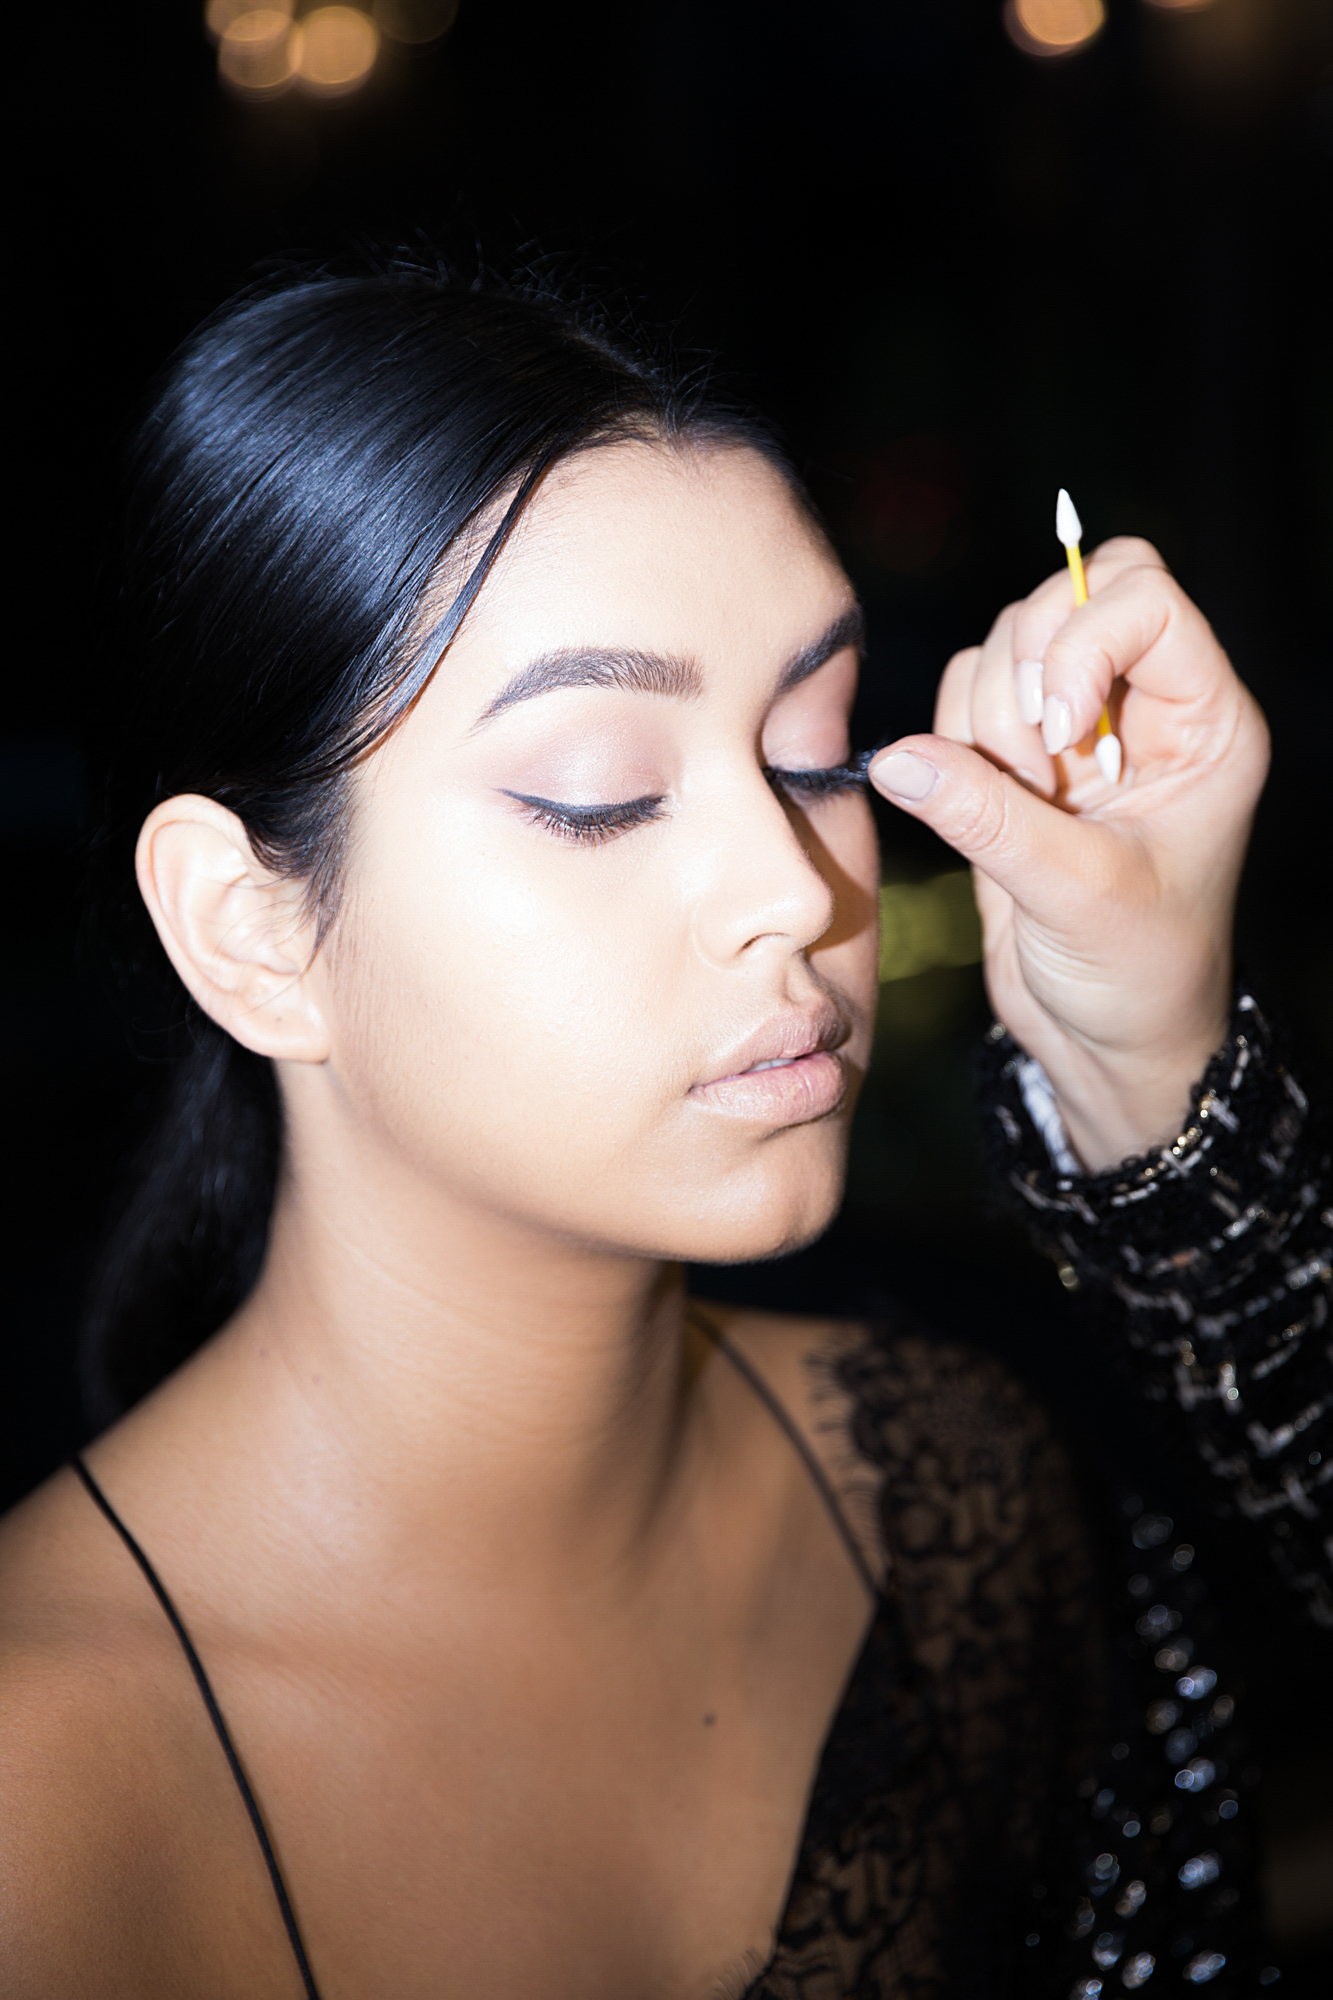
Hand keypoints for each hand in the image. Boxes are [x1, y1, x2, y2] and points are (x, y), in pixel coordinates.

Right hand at [867, 538, 1269, 1171]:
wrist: (1110, 1039)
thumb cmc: (1138, 974)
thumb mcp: (1075, 896)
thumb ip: (987, 819)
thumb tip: (896, 760)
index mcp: (1204, 719)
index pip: (1144, 594)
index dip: (1085, 639)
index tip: (1061, 732)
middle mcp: (1145, 704)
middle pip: (1063, 601)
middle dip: (1023, 680)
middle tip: (1032, 779)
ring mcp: (1079, 725)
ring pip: (1003, 646)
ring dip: (984, 721)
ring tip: (1016, 809)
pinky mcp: (1016, 758)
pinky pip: (961, 696)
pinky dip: (949, 739)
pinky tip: (982, 808)